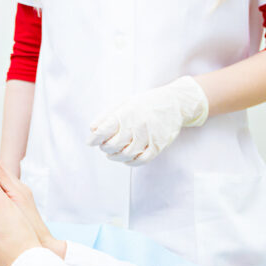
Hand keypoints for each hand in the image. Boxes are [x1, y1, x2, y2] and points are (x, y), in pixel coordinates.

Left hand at [87, 76, 208, 165]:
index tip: (90, 142)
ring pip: (126, 154)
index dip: (94, 139)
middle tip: (104, 146)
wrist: (175, 103)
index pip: (105, 130)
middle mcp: (137, 125)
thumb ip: (106, 115)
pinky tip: (126, 158)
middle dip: (105, 147)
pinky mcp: (158, 145)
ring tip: (112, 153)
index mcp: (127, 113)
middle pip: (114, 145)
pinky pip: (142, 160)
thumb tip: (92, 129)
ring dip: (115, 156)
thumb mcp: (124, 103)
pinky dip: (130, 162)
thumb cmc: (145, 103)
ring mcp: (149, 136)